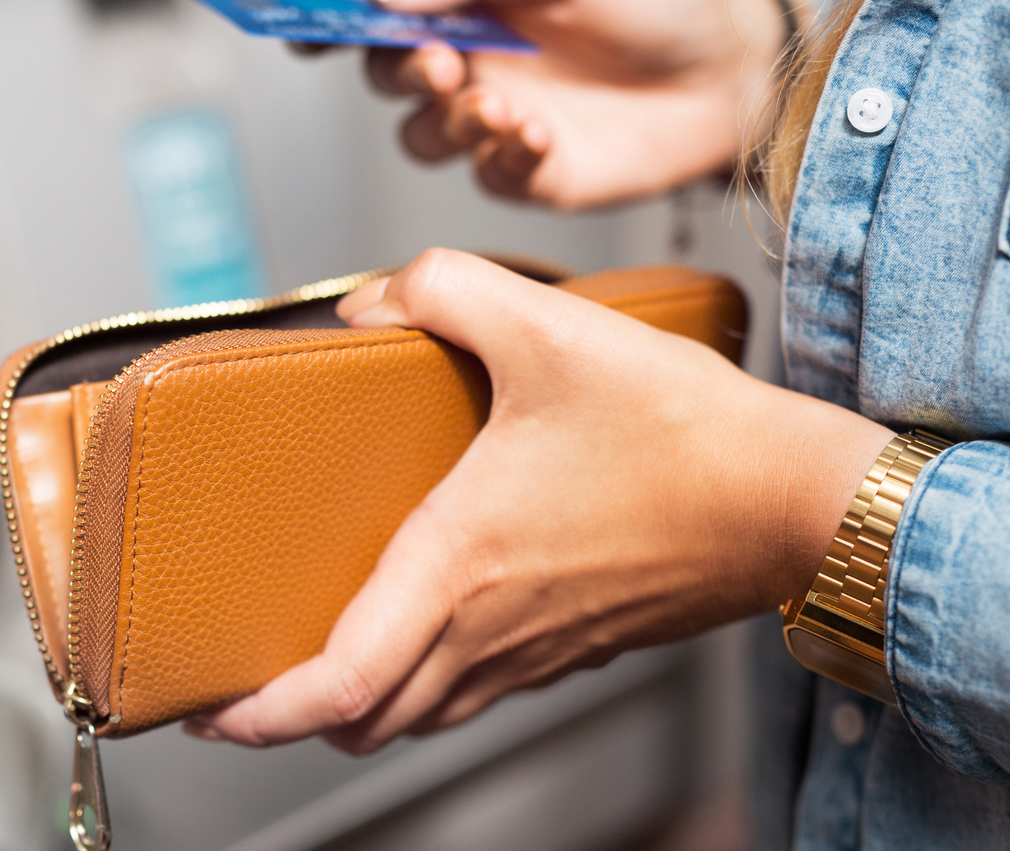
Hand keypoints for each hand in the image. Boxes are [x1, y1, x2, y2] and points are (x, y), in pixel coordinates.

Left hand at [184, 250, 887, 752]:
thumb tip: (371, 302)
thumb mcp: (551, 326)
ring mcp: (537, 651)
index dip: (262, 713)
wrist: (799, 502)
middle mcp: (491, 627)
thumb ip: (444, 290)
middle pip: (366, 720)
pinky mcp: (577, 647)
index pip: (339, 684)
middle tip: (243, 685)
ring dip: (359, 706)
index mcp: (461, 563)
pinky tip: (423, 632)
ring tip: (316, 666)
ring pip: (422, 716)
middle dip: (293, 717)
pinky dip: (425, 688)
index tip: (210, 711)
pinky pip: (477, 693)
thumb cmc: (688, 432)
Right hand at [316, 0, 791, 209]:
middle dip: (401, 70)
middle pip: (385, 75)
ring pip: (420, 136)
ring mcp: (494, 120)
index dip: (327, 15)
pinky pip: (484, 174)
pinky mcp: (528, 173)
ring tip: (502, 104)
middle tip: (443, 60)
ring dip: (448, 121)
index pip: (377, 3)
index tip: (297, 26)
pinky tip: (540, 134)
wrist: (734, 71)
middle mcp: (471, 59)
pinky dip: (502, 155)